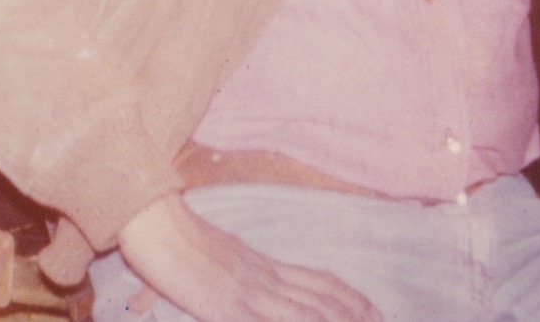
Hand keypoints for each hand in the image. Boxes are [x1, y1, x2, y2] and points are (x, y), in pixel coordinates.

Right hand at [115, 195, 380, 321]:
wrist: (155, 226)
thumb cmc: (177, 240)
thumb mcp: (218, 256)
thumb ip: (243, 271)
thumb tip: (259, 282)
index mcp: (262, 264)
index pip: (318, 280)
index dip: (350, 296)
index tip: (374, 308)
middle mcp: (265, 278)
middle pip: (323, 298)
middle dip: (358, 313)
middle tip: (384, 319)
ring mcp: (251, 293)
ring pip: (310, 311)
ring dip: (338, 319)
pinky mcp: (233, 308)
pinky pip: (276, 320)